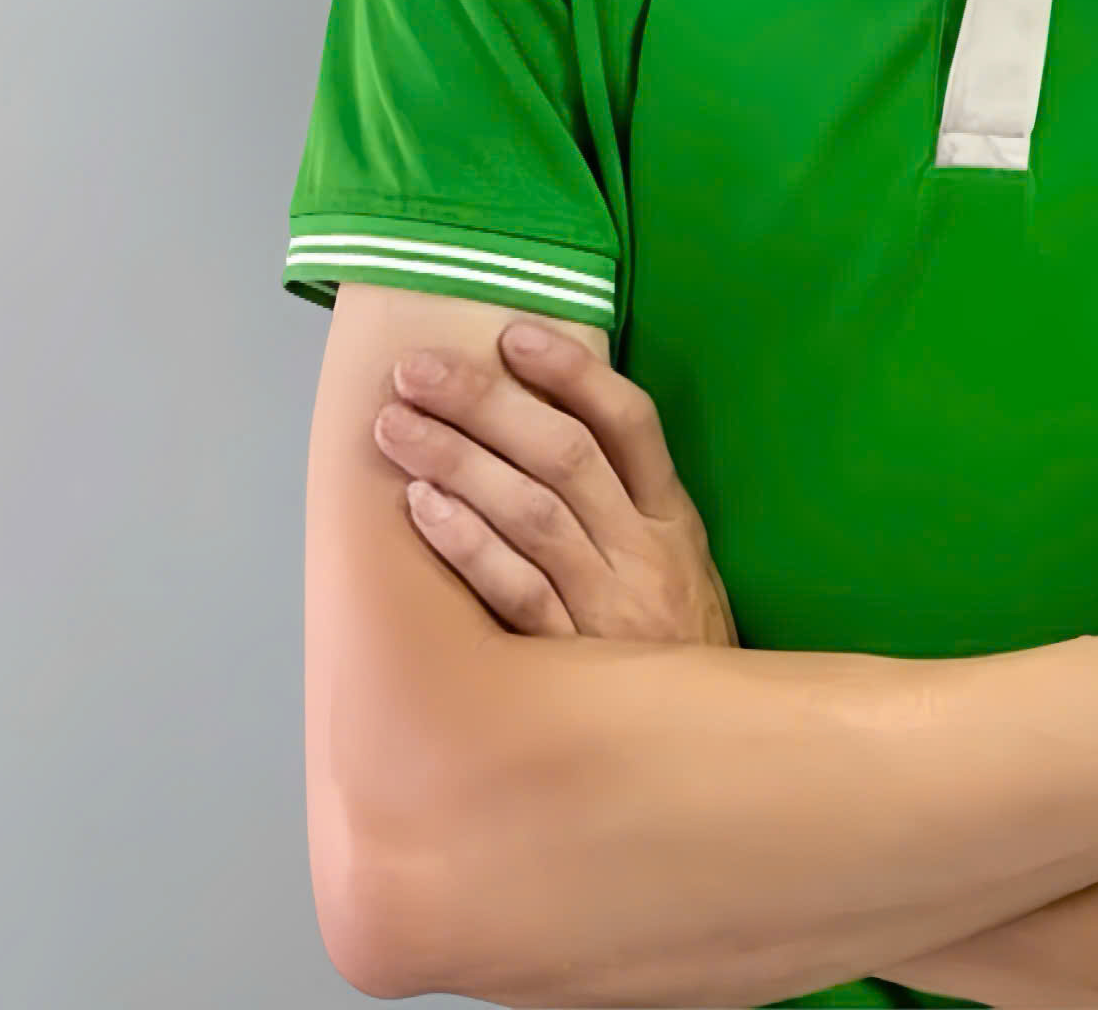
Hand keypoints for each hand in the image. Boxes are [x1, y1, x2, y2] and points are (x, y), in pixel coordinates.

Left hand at [370, 318, 739, 646]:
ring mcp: (609, 606)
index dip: (573, 372)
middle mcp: (643, 552)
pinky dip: (469, 543)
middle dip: (486, 403)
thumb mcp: (678, 568)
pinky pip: (515, 592)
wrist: (702, 763)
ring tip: (395, 426)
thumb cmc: (674, 652)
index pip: (630, 422)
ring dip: (458, 460)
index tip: (512, 334)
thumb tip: (548, 423)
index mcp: (671, 520)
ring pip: (531, 513)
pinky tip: (422, 506)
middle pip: (564, 454)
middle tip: (417, 370)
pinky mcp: (572, 665)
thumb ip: (629, 506)